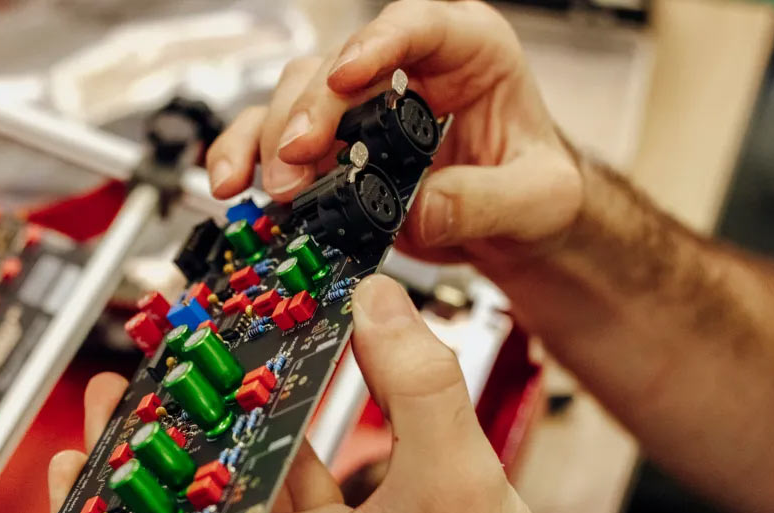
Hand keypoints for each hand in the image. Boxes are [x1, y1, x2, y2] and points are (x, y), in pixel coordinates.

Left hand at [48, 275, 603, 512]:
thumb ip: (417, 386)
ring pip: (235, 510)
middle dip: (154, 448)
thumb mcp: (458, 488)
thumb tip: (380, 308)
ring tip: (204, 383)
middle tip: (136, 386)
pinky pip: (284, 511)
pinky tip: (289, 411)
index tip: (79, 450)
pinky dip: (278, 460)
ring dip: (218, 446)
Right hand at [205, 0, 582, 267]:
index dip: (375, 46)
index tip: (344, 77)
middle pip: (338, 66)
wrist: (514, 226)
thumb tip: (419, 210)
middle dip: (308, 113)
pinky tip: (234, 183)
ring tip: (277, 188)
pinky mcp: (334, 147)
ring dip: (272, 140)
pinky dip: (248, 158)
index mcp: (469, 53)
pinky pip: (276, 138)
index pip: (416, 26)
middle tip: (296, 162)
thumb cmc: (536, 188)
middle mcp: (406, 69)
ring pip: (295, 95)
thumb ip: (486, 201)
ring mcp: (363, 107)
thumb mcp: (539, 198)